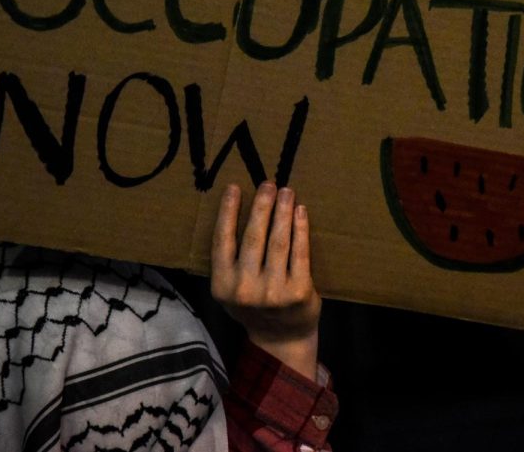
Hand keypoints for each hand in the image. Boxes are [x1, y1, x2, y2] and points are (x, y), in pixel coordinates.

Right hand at [211, 182, 321, 378]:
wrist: (281, 339)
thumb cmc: (254, 305)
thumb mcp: (231, 288)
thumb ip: (229, 259)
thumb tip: (234, 209)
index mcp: (222, 285)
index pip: (223, 241)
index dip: (228, 212)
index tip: (234, 187)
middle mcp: (245, 289)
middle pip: (254, 236)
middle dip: (262, 205)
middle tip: (268, 183)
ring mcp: (272, 292)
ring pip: (278, 241)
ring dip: (283, 211)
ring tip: (287, 192)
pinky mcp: (298, 292)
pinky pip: (300, 252)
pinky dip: (300, 228)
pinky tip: (301, 212)